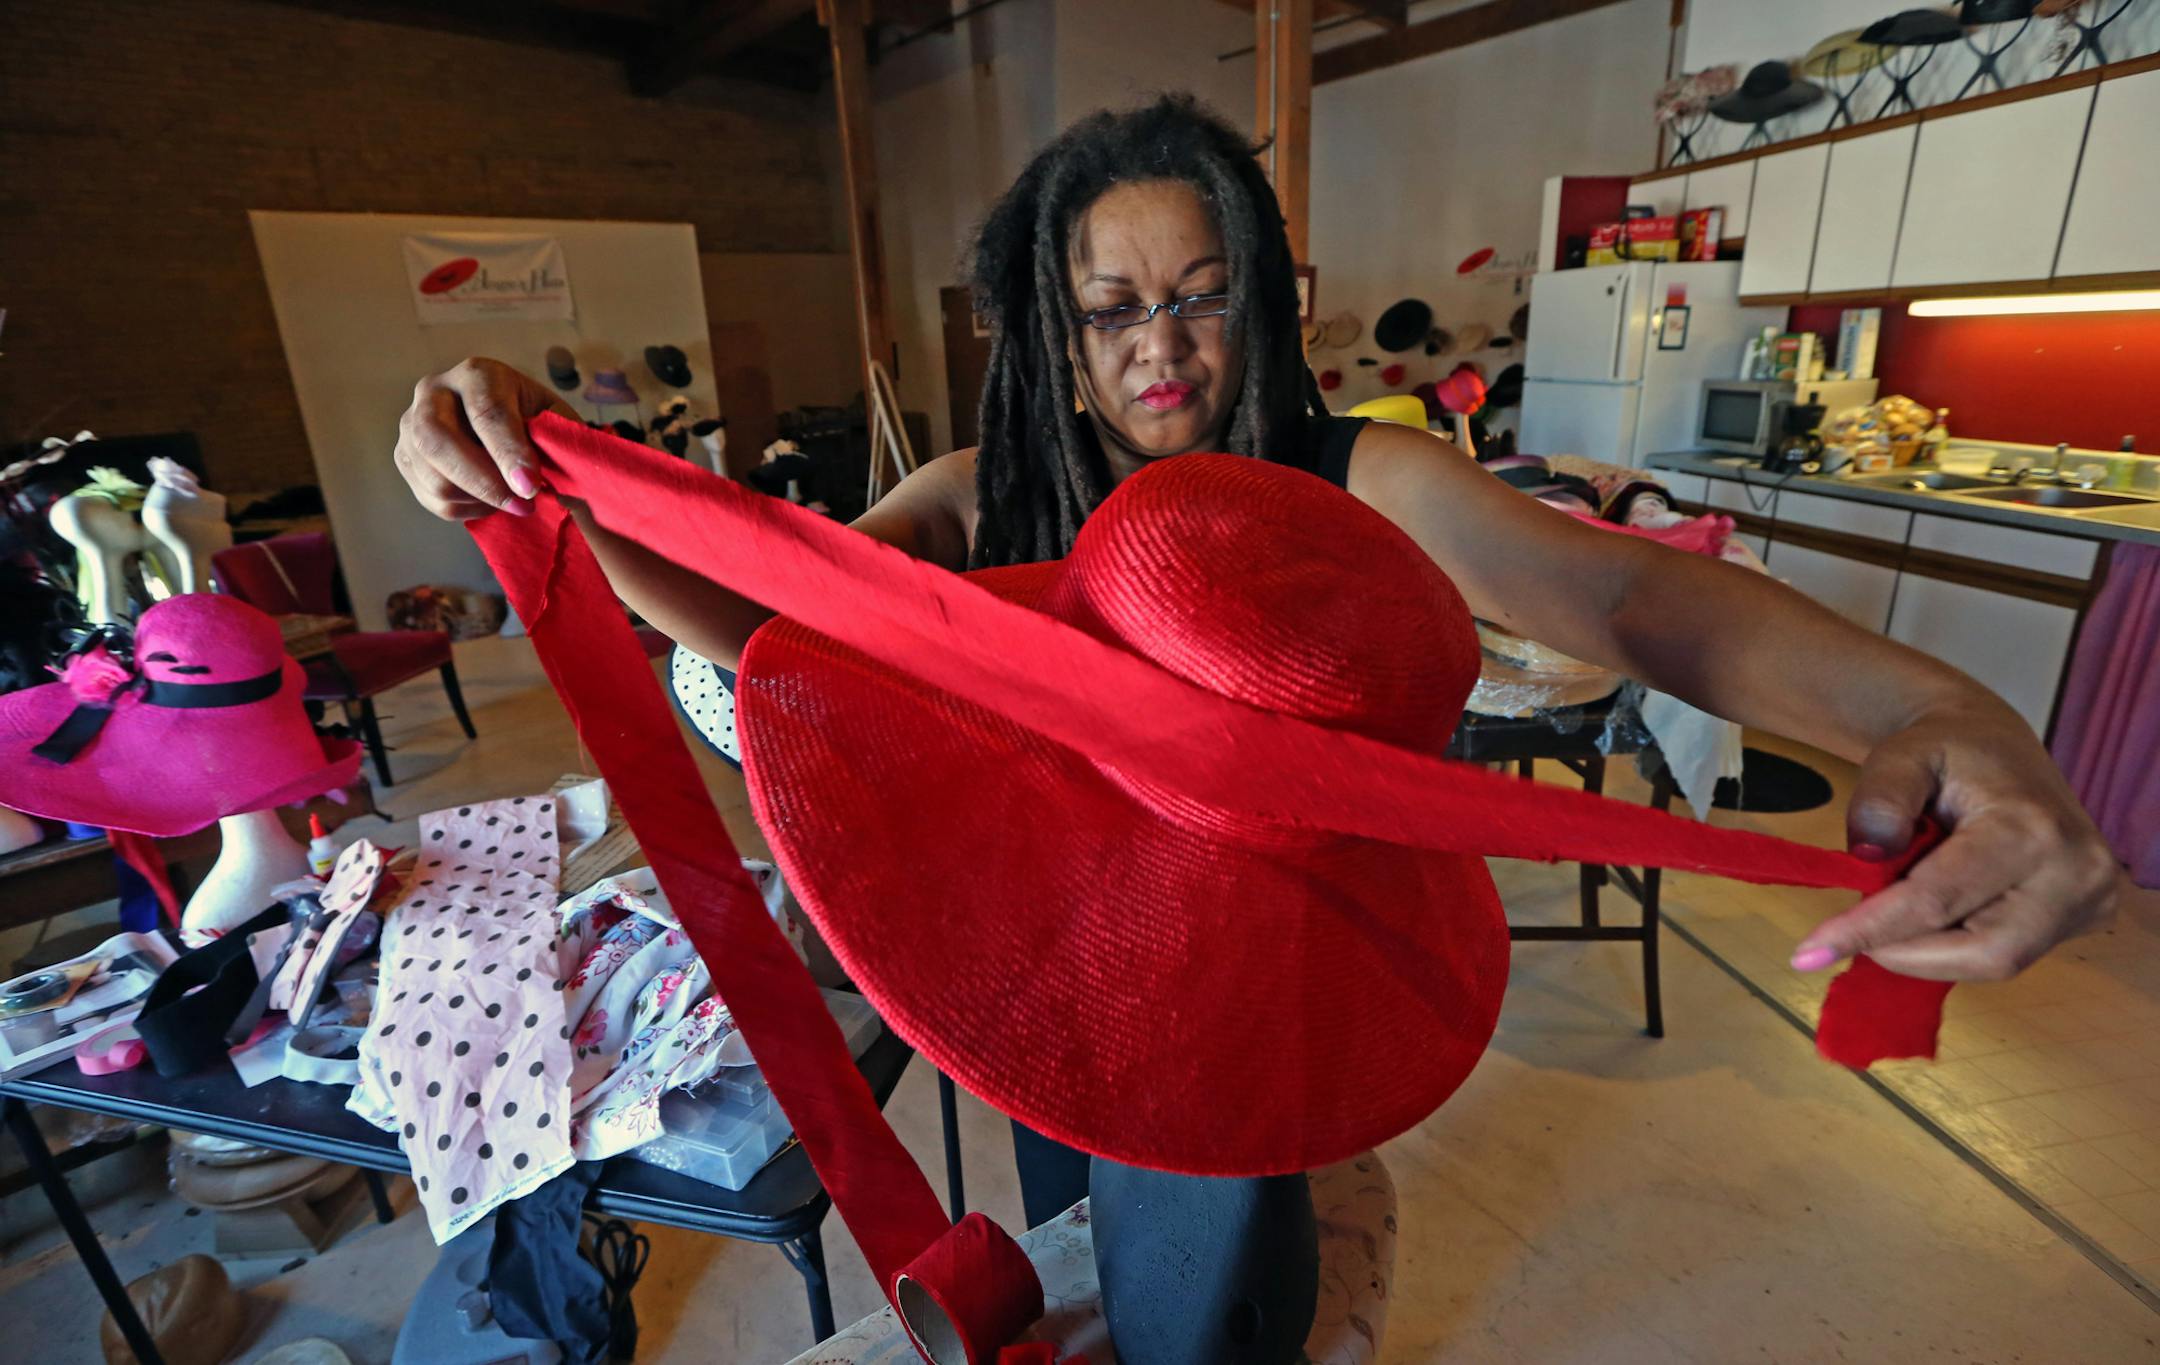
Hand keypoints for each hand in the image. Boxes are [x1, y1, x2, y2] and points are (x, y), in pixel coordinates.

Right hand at [393, 358, 573, 520]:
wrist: (504, 423)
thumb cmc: (533, 418)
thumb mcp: (552, 418)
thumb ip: (552, 441)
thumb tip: (534, 480)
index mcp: (476, 374)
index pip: (486, 411)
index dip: (508, 453)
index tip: (530, 487)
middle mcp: (433, 393)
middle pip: (438, 440)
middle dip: (483, 482)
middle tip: (522, 505)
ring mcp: (411, 426)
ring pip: (435, 478)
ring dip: (480, 501)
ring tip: (513, 502)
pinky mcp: (404, 458)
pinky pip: (432, 499)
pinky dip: (467, 510)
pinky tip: (490, 501)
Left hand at [1790, 700, 2121, 981]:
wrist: (1996, 745)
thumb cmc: (1946, 749)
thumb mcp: (1899, 755)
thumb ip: (1879, 800)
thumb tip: (1868, 856)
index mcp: (2030, 826)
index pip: (1938, 899)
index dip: (1869, 931)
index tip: (1807, 953)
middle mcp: (2075, 869)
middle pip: (1982, 952)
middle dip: (1907, 952)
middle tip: (1856, 931)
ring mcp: (2090, 897)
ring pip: (1997, 963)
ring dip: (1931, 948)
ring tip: (1901, 905)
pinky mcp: (2087, 915)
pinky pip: (2010, 954)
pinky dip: (1958, 944)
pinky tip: (1938, 911)